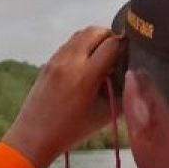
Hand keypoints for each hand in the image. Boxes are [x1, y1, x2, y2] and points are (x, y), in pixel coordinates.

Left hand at [1, 26, 123, 167]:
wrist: (34, 136)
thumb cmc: (71, 131)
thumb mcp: (104, 116)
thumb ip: (123, 95)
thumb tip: (135, 78)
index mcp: (85, 76)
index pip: (112, 44)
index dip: (125, 47)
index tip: (130, 56)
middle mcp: (69, 62)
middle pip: (95, 31)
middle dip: (110, 37)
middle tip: (117, 53)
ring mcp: (56, 60)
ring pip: (81, 34)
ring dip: (95, 40)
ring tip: (103, 58)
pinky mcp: (48, 63)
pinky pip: (69, 44)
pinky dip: (82, 46)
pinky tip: (87, 65)